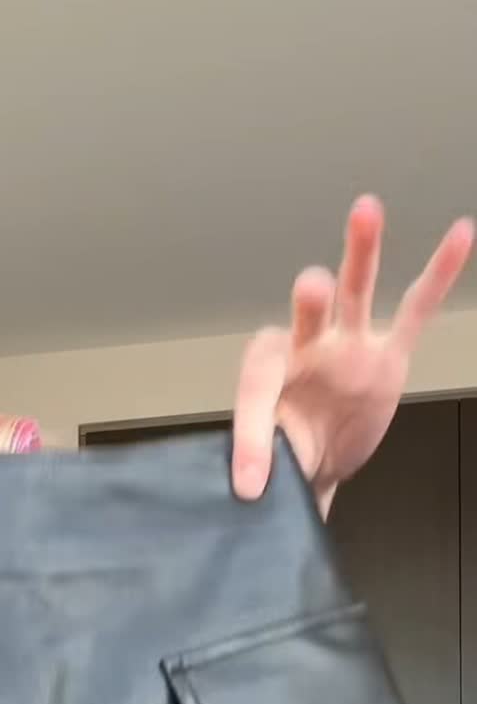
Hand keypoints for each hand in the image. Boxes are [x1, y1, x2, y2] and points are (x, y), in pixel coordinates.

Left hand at [232, 196, 473, 515]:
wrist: (314, 464)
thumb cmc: (287, 452)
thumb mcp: (268, 465)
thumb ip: (260, 464)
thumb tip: (248, 492)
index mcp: (267, 374)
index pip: (258, 388)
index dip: (250, 437)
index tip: (249, 484)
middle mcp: (307, 348)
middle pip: (307, 315)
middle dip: (311, 301)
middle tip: (312, 285)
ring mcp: (349, 345)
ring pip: (354, 292)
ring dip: (361, 253)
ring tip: (366, 211)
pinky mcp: (388, 355)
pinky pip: (415, 309)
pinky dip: (438, 274)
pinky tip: (459, 237)